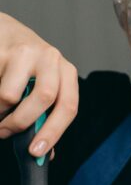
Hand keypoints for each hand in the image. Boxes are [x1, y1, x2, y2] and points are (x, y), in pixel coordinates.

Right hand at [0, 13, 78, 155]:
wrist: (3, 30)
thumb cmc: (25, 66)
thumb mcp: (43, 85)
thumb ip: (45, 115)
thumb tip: (45, 154)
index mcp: (66, 72)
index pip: (68, 106)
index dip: (53, 132)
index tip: (36, 152)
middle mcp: (51, 59)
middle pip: (44, 98)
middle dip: (21, 123)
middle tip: (4, 133)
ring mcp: (25, 52)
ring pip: (9, 95)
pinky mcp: (0, 51)